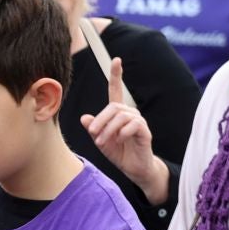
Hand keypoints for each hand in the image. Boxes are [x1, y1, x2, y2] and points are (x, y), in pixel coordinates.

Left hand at [79, 57, 168, 203]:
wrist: (134, 169)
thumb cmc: (119, 153)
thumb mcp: (101, 141)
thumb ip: (94, 129)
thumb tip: (84, 118)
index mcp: (118, 113)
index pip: (117, 90)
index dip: (116, 75)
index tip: (117, 60)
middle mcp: (130, 114)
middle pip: (113, 107)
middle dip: (101, 120)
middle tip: (93, 134)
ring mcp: (138, 121)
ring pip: (121, 116)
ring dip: (108, 129)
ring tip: (102, 142)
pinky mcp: (145, 131)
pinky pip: (133, 124)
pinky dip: (122, 133)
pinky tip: (119, 140)